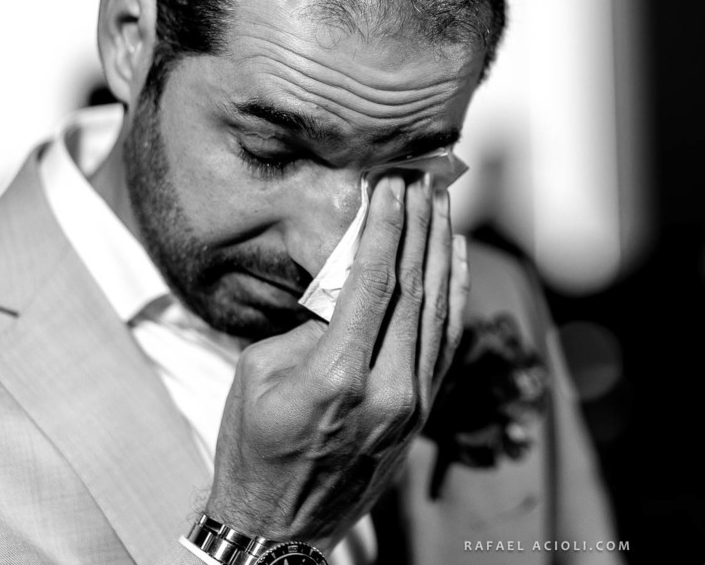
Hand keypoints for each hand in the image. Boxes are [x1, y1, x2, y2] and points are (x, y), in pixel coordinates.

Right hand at [204, 173, 467, 550]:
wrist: (277, 527)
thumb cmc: (252, 446)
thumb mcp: (258, 374)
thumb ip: (310, 325)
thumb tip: (352, 282)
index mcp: (337, 378)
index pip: (373, 281)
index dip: (386, 225)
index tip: (392, 183)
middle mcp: (387, 391)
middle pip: (414, 289)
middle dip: (420, 225)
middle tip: (424, 177)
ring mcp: (412, 406)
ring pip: (438, 311)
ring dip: (441, 250)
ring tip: (442, 202)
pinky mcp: (422, 414)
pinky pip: (445, 341)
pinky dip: (453, 294)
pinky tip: (453, 257)